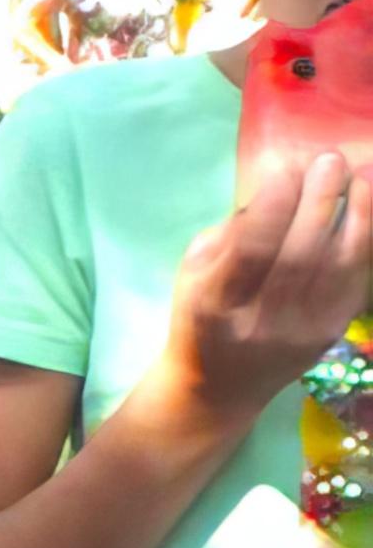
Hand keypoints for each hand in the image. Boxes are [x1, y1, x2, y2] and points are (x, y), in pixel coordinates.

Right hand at [157, 147, 372, 431]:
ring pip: (339, 266)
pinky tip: (368, 209)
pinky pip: (356, 279)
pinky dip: (366, 240)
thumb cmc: (200, 318)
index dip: (275, 205)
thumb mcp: (193, 274)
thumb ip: (231, 235)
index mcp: (216, 303)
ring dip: (357, 215)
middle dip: (320, 201)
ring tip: (362, 175)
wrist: (220, 387)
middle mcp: (263, 321)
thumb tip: (279, 191)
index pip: (253, 251)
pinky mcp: (332, 331)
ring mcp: (303, 329)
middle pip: (301, 255)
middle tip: (329, 159)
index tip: (286, 165)